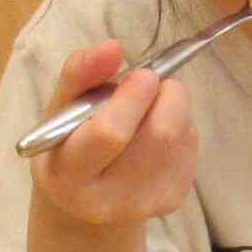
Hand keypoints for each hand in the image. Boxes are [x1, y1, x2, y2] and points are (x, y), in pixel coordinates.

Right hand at [28, 40, 197, 232]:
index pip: (110, 134)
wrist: (84, 202)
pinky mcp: (173, 200)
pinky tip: (156, 131)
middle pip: (159, 135)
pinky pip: (190, 147)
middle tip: (150, 80)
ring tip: (147, 108)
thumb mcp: (60, 109)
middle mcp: (108, 200)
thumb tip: (113, 47)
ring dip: (173, 108)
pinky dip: (181, 127)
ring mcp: (145, 204)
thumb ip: (80, 74)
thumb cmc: (67, 144)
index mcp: (69, 176)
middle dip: (164, 96)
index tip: (143, 73)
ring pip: (181, 137)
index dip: (133, 97)